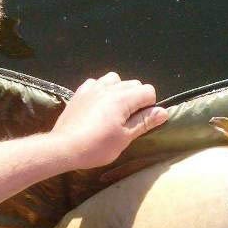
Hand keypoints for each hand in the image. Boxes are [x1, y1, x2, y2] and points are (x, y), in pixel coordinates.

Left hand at [50, 72, 168, 169]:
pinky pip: (95, 83)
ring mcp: (92, 88)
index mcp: (123, 98)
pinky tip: (97, 106)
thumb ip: (144, 122)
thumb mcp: (125, 137)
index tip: (140, 122)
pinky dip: (101, 91)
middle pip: (133, 84)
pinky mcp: (79, 93)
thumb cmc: (97, 146)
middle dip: (136, 99)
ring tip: (114, 111)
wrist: (64, 147)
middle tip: (128, 120)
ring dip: (119, 91)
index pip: (148, 91)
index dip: (149, 107)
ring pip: (114, 80)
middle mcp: (109, 87)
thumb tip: (163, 112)